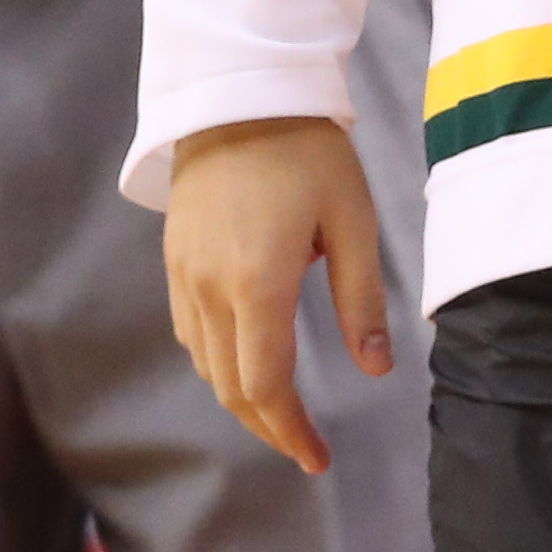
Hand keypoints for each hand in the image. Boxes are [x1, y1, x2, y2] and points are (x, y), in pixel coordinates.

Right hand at [160, 115, 389, 473]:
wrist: (237, 93)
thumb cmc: (307, 150)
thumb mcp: (353, 219)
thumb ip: (362, 298)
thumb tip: (377, 370)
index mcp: (257, 281)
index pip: (265, 385)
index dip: (291, 431)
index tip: (318, 458)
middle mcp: (210, 287)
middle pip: (230, 387)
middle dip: (269, 427)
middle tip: (307, 448)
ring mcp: (184, 274)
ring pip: (206, 364)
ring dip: (242, 399)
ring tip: (283, 414)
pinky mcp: (174, 260)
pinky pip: (191, 332)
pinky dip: (219, 363)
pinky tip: (248, 362)